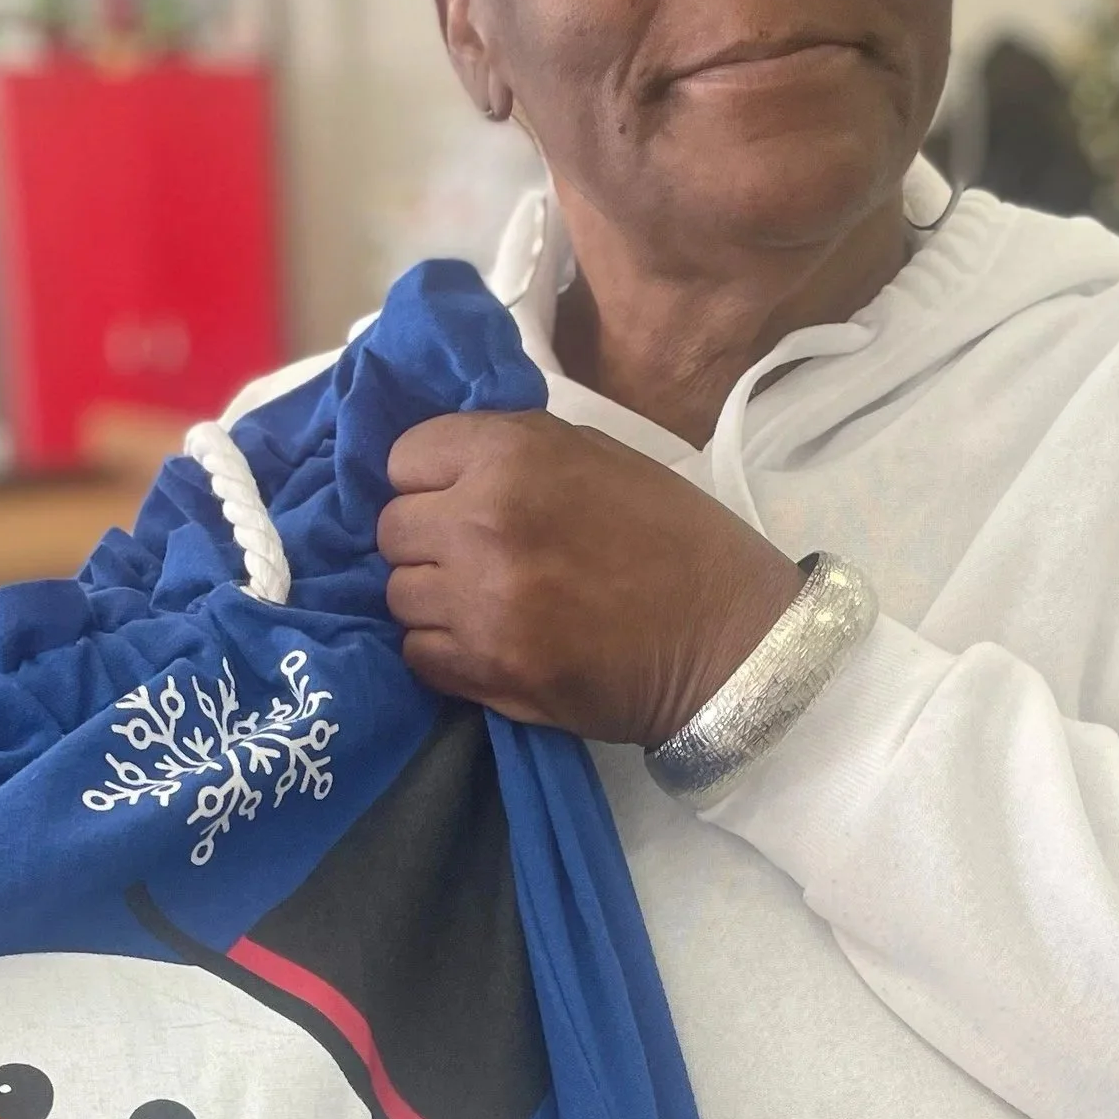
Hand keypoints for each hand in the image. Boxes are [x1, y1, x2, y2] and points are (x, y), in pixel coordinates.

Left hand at [379, 411, 800, 743]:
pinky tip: (489, 642)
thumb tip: (446, 465)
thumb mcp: (597, 455)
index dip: (429, 479)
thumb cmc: (673, 537)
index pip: (404, 457)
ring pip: (398, 596)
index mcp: (512, 455)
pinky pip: (417, 654)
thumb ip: (514, 450)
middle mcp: (482, 522)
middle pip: (391, 530)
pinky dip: (444, 651)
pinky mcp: (487, 668)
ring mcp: (479, 602)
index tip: (457, 496)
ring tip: (485, 603)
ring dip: (433, 599)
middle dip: (426, 541)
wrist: (727, 636)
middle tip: (473, 556)